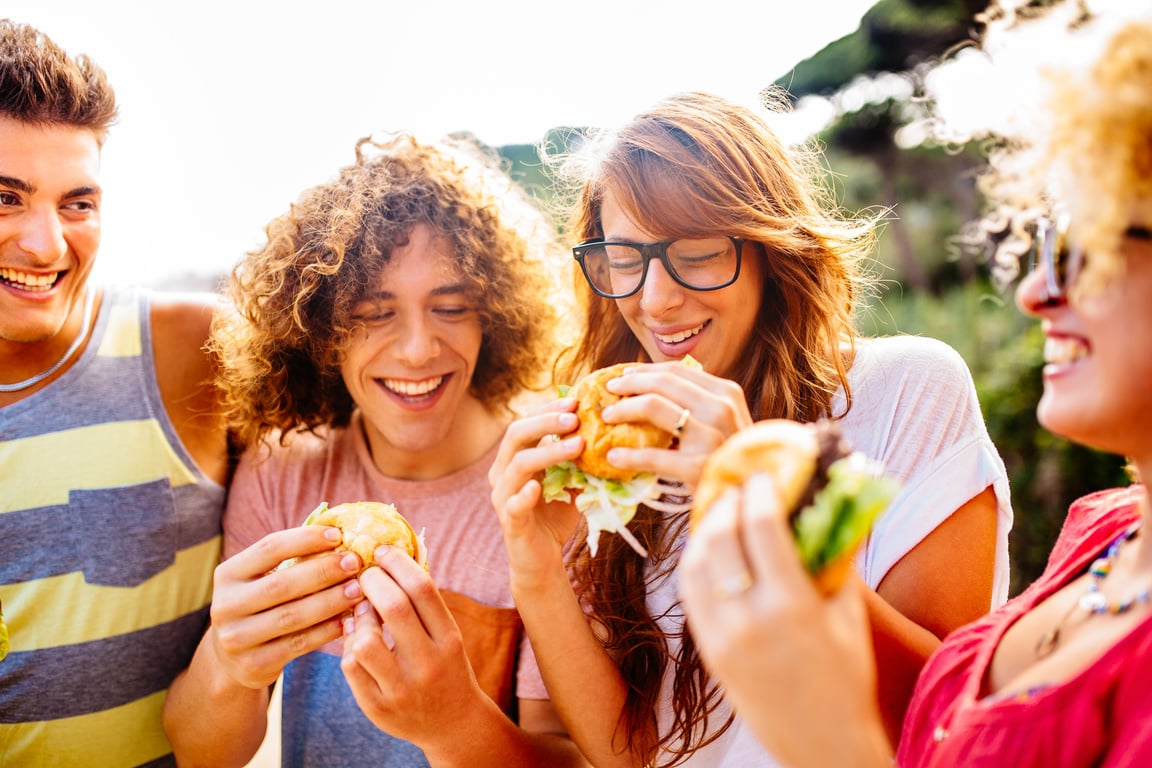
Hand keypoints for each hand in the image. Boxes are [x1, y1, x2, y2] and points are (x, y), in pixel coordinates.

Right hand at [208, 525, 363, 688]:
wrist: (232, 660)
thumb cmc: (261, 606)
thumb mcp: (262, 579)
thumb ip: (292, 559)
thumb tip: (339, 532)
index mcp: (228, 574)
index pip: (269, 548)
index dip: (305, 539)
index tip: (338, 534)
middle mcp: (225, 605)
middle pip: (282, 584)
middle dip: (324, 571)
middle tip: (355, 562)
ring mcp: (236, 638)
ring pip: (292, 616)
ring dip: (330, 601)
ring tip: (358, 590)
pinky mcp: (253, 664)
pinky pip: (298, 644)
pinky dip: (326, 631)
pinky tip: (348, 620)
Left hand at [341, 546, 485, 744]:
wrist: (453, 724)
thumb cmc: (446, 667)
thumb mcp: (447, 635)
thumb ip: (424, 604)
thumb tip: (391, 558)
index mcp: (449, 639)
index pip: (423, 589)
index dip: (398, 562)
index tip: (382, 551)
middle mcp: (429, 664)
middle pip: (394, 607)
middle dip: (372, 581)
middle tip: (365, 574)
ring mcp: (402, 689)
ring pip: (365, 642)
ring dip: (358, 619)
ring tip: (362, 612)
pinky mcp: (378, 707)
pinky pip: (350, 667)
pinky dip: (349, 647)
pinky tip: (357, 640)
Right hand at [489, 397, 584, 591]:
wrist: (542, 560)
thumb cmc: (555, 516)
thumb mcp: (571, 481)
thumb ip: (578, 460)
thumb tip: (607, 432)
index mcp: (514, 458)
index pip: (525, 422)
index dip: (547, 409)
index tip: (575, 400)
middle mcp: (502, 472)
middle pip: (516, 435)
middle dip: (546, 422)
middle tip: (575, 417)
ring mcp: (502, 496)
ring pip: (518, 465)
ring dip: (548, 451)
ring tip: (577, 445)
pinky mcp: (509, 521)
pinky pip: (513, 504)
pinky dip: (525, 494)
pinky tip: (539, 487)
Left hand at [602, 361, 752, 488]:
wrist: (749, 495)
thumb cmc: (729, 455)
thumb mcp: (724, 420)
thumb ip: (697, 400)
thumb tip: (648, 382)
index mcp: (726, 393)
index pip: (677, 371)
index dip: (644, 370)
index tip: (622, 375)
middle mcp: (720, 409)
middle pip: (662, 383)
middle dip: (628, 384)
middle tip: (608, 391)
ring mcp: (711, 437)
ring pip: (653, 407)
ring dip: (622, 409)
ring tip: (607, 418)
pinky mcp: (698, 467)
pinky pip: (652, 456)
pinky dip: (628, 455)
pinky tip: (613, 456)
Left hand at [680, 474, 889, 766]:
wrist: (820, 742)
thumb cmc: (846, 673)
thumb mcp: (847, 613)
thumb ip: (831, 558)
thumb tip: (818, 503)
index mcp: (792, 606)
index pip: (761, 527)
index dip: (758, 491)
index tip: (762, 474)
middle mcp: (749, 619)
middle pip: (721, 538)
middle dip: (727, 502)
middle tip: (738, 484)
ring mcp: (721, 636)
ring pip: (695, 562)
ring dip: (706, 527)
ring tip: (722, 510)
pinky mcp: (706, 649)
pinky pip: (689, 590)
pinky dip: (695, 559)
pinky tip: (710, 545)